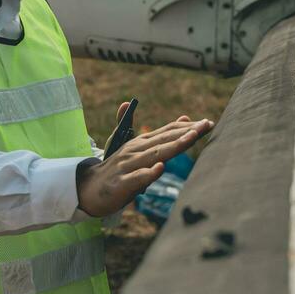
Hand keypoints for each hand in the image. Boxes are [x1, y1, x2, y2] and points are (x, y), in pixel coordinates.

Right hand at [76, 109, 212, 217]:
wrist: (87, 189)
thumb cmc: (114, 169)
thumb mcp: (127, 148)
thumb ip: (144, 132)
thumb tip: (138, 105)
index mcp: (139, 143)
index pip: (167, 131)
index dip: (187, 127)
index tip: (207, 122)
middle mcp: (135, 151)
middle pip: (164, 140)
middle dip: (187, 132)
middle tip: (207, 125)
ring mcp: (127, 166)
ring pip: (154, 155)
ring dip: (174, 146)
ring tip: (192, 138)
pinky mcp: (121, 184)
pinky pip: (136, 178)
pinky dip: (148, 173)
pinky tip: (160, 168)